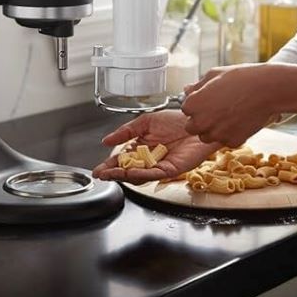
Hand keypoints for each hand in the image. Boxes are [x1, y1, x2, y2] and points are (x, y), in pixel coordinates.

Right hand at [92, 110, 221, 184]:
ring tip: (112, 174)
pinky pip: (153, 174)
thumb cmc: (177, 120)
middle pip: (127, 170)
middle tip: (101, 175)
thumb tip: (107, 141)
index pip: (121, 159)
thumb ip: (126, 131)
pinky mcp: (170, 170)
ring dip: (124, 175)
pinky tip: (132, 172)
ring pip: (138, 175)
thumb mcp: (145, 121)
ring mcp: (158, 166)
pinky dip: (142, 173)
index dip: (109, 165)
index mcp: (141, 147)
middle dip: (113, 173)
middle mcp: (148, 159)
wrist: (197, 121)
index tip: (98, 169)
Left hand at [181, 64, 279, 147]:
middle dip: (201, 120)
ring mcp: (217, 134)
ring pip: (207, 137)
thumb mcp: (214, 74)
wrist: (268, 89)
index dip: (197, 104)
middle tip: (217, 109)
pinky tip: (239, 119)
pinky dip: (230, 133)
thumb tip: (187, 90)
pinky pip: (225, 140)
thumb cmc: (242, 78)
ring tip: (229, 114)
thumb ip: (198, 85)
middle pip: (192, 127)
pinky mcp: (232, 141)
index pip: (186, 110)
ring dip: (214, 129)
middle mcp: (201, 122)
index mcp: (193, 105)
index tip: (208, 99)